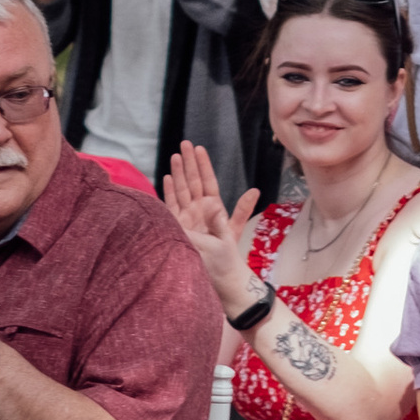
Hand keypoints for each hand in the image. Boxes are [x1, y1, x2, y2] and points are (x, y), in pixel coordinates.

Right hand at [163, 142, 261, 297]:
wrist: (216, 276)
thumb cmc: (226, 256)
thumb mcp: (234, 230)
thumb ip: (241, 210)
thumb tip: (254, 190)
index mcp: (213, 208)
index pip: (207, 182)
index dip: (203, 165)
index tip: (199, 148)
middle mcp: (198, 210)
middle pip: (192, 182)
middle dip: (188, 163)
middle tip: (184, 143)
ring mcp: (186, 217)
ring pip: (180, 191)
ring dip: (178, 174)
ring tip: (175, 156)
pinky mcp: (176, 226)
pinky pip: (170, 206)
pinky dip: (168, 192)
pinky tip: (166, 178)